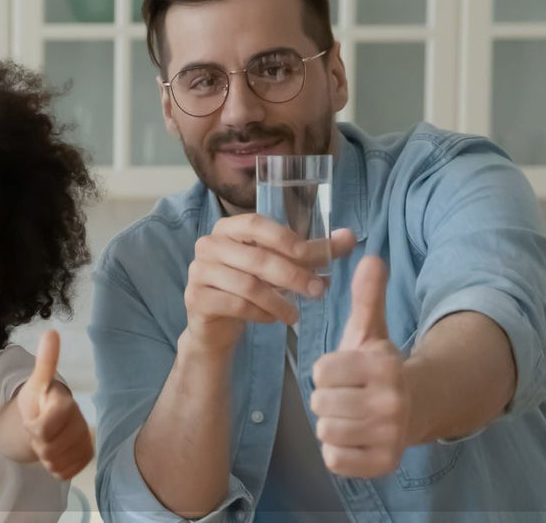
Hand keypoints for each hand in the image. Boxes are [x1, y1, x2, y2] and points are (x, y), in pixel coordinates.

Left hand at [16, 331, 93, 480]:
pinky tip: (56, 452)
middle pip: (47, 448)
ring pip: (55, 462)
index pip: (41, 428)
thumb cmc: (40, 400)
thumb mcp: (36, 382)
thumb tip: (51, 332)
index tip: (33, 418)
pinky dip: (54, 467)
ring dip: (45, 455)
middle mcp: (81, 422)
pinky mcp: (86, 457)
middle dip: (37, 443)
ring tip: (46, 441)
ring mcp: (85, 441)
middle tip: (38, 431)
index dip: (33, 427)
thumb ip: (45, 361)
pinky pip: (64, 472)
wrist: (48, 419)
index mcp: (65, 403)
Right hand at [184, 215, 354, 353]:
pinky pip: (235, 305)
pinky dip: (260, 313)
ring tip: (296, 314)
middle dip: (292, 275)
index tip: (310, 256)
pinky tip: (272, 319)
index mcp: (228, 228)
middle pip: (256, 257)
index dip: (284, 238)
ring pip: (248, 285)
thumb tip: (350, 236)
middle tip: (318, 291)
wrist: (216, 323)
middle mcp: (208, 245)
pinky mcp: (196, 298)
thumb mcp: (281, 266)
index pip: (255, 224)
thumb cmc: (251, 286)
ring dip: (279, 301)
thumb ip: (312, 252)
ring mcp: (199, 272)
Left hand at [311, 256, 407, 477]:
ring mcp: (390, 436)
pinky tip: (354, 437)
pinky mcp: (384, 463)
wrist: (416, 407)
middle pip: (320, 403)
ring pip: (326, 431)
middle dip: (327, 398)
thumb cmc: (378, 368)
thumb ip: (366, 297)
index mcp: (384, 367)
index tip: (344, 371)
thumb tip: (369, 257)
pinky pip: (334, 459)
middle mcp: (391, 403)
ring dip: (332, 423)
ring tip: (351, 414)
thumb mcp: (370, 331)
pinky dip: (337, 451)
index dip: (326, 371)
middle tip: (347, 395)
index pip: (321, 371)